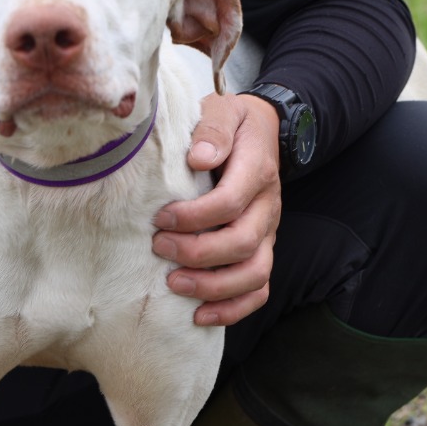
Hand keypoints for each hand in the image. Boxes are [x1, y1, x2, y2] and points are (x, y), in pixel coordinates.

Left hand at [152, 92, 280, 325]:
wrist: (260, 132)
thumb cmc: (232, 124)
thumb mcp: (223, 110)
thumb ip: (212, 130)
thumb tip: (199, 158)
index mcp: (257, 170)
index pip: (230, 202)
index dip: (194, 217)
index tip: (161, 218)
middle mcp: (267, 206)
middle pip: (243, 243)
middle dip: (197, 252)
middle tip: (158, 247)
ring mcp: (268, 233)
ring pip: (255, 273)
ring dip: (214, 286)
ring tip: (174, 284)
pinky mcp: (262, 251)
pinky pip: (258, 290)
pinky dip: (232, 309)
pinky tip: (199, 315)